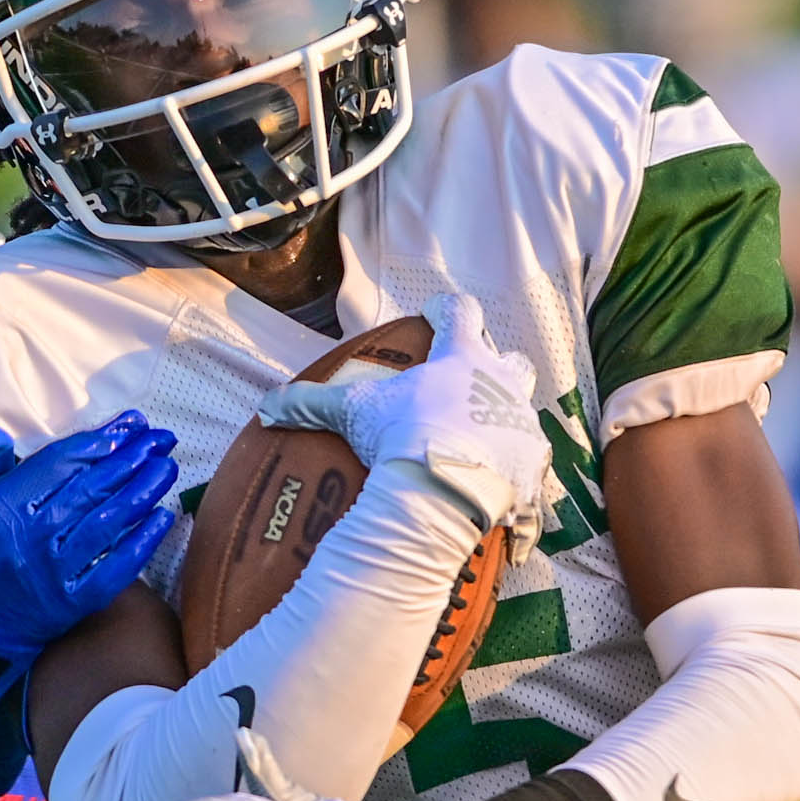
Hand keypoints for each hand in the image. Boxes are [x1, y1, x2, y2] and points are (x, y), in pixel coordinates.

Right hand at [0, 412, 178, 664]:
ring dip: (143, 492)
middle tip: (160, 438)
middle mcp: (31, 539)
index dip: (99, 441)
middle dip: (131, 459)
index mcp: (0, 509)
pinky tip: (162, 517)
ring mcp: (55, 573)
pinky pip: (116, 568)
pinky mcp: (73, 602)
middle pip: (92, 488)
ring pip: (108, 523)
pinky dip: (142, 542)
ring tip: (166, 467)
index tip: (129, 425)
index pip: (60, 464)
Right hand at [258, 314, 550, 536]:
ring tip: (479, 445)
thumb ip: (311, 403)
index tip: (433, 312)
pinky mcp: (532, 464)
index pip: (461, 312)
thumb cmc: (402, 436)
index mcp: (461, 358)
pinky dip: (512, 477)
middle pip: (511, 361)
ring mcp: (522, 423)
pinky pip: (527, 468)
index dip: (446, 309)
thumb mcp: (353, 412)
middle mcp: (501, 382)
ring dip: (503, 424)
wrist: (444, 491)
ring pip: (523, 413)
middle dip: (495, 369)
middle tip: (468, 387)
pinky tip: (496, 491)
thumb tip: (266, 407)